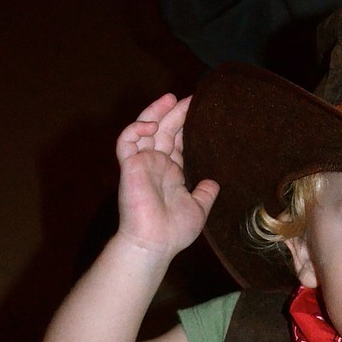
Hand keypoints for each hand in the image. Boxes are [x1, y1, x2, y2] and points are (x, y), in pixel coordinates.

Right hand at [116, 93, 218, 255]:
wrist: (154, 243)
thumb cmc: (173, 231)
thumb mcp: (197, 209)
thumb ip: (204, 194)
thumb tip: (214, 183)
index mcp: (171, 172)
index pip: (177, 142)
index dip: (186, 126)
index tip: (201, 112)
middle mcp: (155, 164)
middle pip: (164, 130)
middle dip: (176, 113)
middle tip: (192, 99)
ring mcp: (141, 163)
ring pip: (144, 128)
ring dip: (156, 112)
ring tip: (171, 98)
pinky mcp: (129, 166)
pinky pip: (127, 140)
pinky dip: (137, 128)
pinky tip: (153, 124)